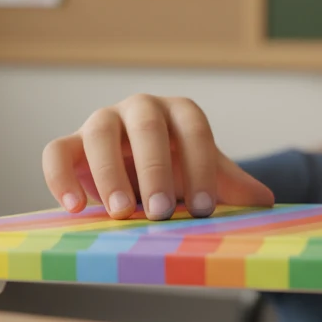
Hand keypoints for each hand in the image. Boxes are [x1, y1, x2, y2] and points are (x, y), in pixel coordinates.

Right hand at [42, 94, 273, 218]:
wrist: (140, 172)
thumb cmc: (178, 171)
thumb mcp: (207, 176)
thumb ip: (232, 186)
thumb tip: (266, 201)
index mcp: (180, 113)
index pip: (193, 128)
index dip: (201, 166)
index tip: (205, 209)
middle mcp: (140, 109)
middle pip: (146, 127)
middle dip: (154, 170)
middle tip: (160, 212)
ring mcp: (102, 122)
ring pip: (98, 133)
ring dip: (109, 173)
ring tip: (120, 212)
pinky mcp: (70, 144)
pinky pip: (56, 152)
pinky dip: (60, 177)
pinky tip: (73, 207)